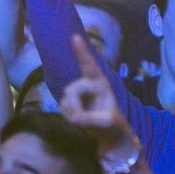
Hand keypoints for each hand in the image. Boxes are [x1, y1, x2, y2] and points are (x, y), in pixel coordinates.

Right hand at [60, 35, 137, 154]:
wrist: (109, 136)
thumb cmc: (113, 126)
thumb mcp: (107, 123)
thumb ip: (91, 119)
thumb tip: (74, 117)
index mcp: (101, 84)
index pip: (89, 66)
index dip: (81, 52)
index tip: (74, 37)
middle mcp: (88, 85)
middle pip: (71, 90)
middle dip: (73, 105)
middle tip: (80, 120)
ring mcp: (78, 93)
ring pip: (65, 99)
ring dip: (70, 111)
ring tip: (84, 120)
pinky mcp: (70, 103)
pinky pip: (61, 107)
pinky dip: (67, 115)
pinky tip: (77, 120)